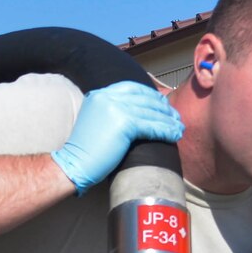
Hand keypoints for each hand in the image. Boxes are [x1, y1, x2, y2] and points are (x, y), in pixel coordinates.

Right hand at [50, 82, 184, 193]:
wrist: (73, 165)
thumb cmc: (85, 150)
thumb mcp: (96, 121)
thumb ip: (112, 111)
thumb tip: (138, 113)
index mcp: (100, 94)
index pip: (133, 88)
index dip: (151, 96)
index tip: (162, 105)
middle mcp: (108, 97)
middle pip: (145, 98)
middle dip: (163, 109)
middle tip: (176, 118)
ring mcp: (116, 109)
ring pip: (151, 112)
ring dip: (168, 121)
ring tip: (179, 129)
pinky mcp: (124, 123)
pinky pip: (151, 126)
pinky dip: (165, 131)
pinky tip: (173, 136)